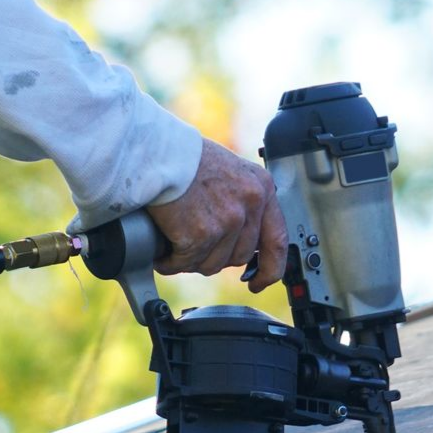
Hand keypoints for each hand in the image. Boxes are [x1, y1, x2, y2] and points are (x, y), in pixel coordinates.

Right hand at [146, 139, 287, 293]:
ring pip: (213, 264)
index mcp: (261, 188)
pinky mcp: (201, 234)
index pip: (277, 241)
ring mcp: (227, 220)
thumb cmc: (184, 158)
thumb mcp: (230, 173)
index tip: (259, 282)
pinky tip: (162, 251)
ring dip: (192, 260)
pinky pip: (186, 262)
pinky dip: (170, 261)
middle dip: (216, 257)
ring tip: (175, 241)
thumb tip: (243, 242)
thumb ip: (242, 203)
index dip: (270, 269)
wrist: (154, 151)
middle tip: (195, 246)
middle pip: (239, 257)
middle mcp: (249, 204)